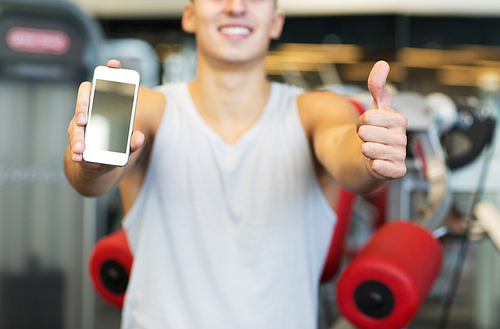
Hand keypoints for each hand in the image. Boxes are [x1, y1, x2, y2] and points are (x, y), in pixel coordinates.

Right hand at [67, 59, 144, 167]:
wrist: (97, 166)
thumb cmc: (112, 148)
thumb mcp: (126, 146)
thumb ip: (133, 141)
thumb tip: (139, 136)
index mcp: (106, 106)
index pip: (107, 84)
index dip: (110, 72)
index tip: (114, 65)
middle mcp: (92, 110)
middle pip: (84, 97)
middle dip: (82, 105)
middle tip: (84, 120)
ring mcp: (81, 123)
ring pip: (76, 123)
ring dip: (78, 135)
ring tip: (81, 148)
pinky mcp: (76, 136)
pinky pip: (73, 139)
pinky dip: (76, 149)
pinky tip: (79, 155)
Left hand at [356, 61, 407, 179]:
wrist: (368, 158)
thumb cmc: (374, 131)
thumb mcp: (375, 107)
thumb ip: (377, 85)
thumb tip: (382, 63)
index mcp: (399, 120)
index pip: (369, 116)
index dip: (360, 121)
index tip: (365, 125)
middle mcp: (402, 138)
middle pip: (367, 132)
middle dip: (360, 135)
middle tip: (365, 139)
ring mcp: (400, 155)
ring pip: (370, 149)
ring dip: (363, 149)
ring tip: (367, 150)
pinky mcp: (397, 172)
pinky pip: (386, 168)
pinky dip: (377, 165)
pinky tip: (373, 163)